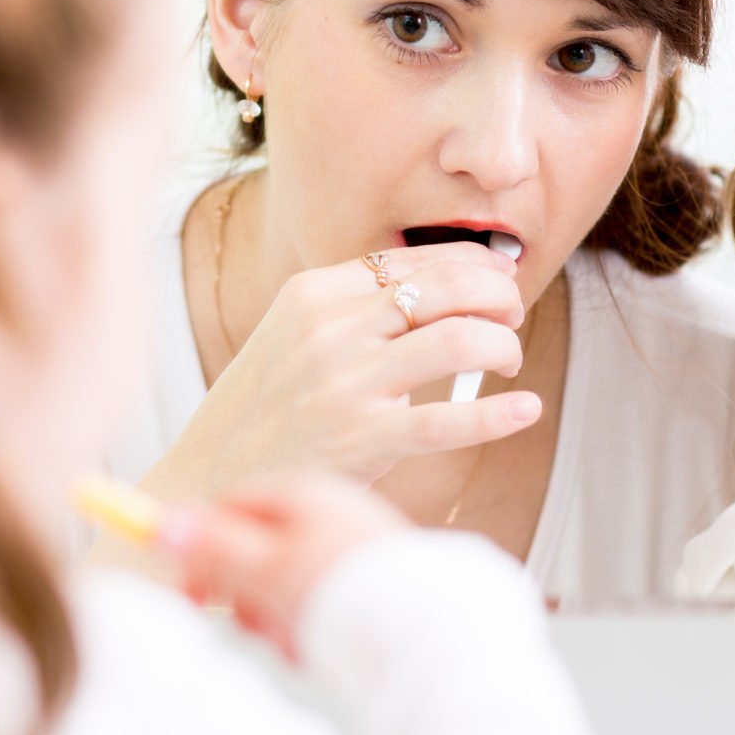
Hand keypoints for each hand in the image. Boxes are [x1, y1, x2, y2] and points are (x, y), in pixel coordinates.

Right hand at [145, 242, 540, 498]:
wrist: (209, 476)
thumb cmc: (265, 407)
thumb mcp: (294, 333)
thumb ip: (357, 308)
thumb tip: (444, 287)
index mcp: (316, 293)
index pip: (418, 258)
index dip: (476, 265)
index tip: (501, 279)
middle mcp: (331, 329)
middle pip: (447, 288)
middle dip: (499, 297)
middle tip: (513, 317)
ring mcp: (346, 384)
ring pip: (458, 342)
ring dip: (501, 347)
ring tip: (508, 361)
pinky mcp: (362, 440)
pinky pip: (448, 420)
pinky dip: (498, 414)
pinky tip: (525, 409)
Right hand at [164, 471, 410, 660]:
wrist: (420, 623)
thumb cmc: (346, 587)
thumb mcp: (265, 566)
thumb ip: (213, 546)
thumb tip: (161, 524)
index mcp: (302, 491)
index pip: (231, 507)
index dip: (201, 550)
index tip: (189, 592)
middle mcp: (329, 507)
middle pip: (259, 547)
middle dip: (247, 594)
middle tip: (255, 626)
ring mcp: (352, 538)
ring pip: (288, 578)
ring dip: (279, 616)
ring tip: (298, 640)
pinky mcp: (370, 573)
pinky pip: (322, 595)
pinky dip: (312, 622)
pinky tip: (323, 643)